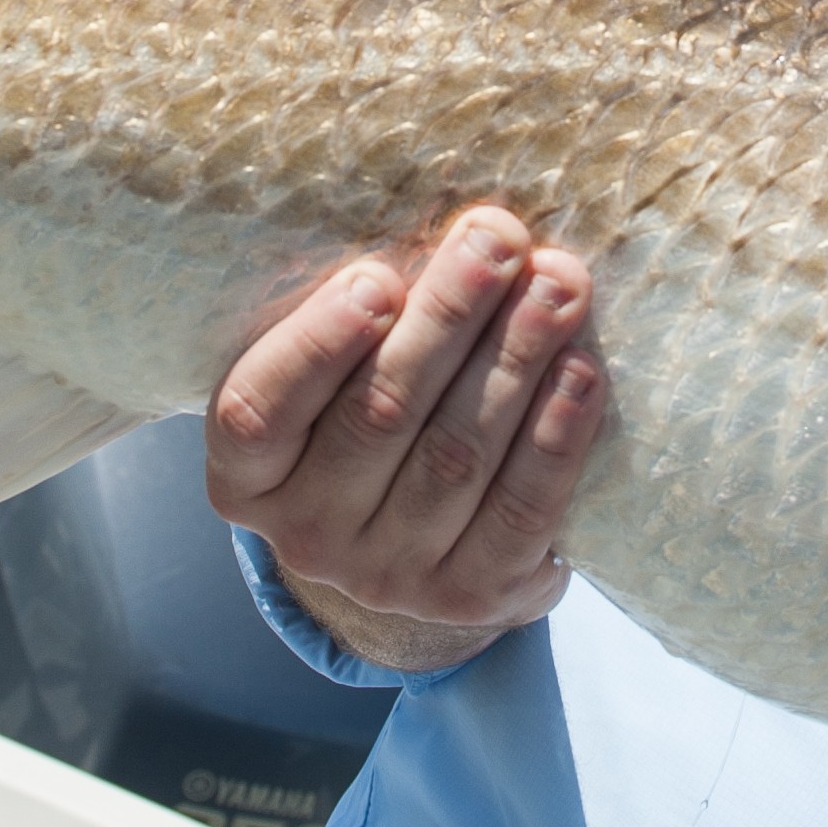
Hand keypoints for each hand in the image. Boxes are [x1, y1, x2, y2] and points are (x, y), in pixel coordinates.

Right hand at [205, 208, 606, 664]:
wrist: (416, 547)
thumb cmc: (368, 418)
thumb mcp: (331, 377)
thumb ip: (359, 321)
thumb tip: (447, 228)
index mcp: (246, 475)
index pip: (259, 411)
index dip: (317, 345)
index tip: (376, 277)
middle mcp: (307, 536)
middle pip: (379, 417)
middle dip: (448, 317)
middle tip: (498, 238)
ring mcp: (388, 577)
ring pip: (456, 457)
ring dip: (515, 359)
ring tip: (557, 284)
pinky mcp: (472, 597)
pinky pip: (520, 513)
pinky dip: (554, 438)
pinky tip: (581, 373)